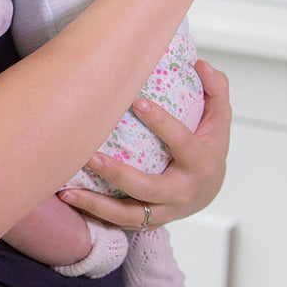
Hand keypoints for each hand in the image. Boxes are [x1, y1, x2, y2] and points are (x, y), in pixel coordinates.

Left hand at [58, 60, 230, 228]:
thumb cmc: (207, 148)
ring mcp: (164, 211)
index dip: (162, 122)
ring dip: (97, 204)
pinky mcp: (147, 221)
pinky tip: (68, 199)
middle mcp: (182, 192)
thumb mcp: (219, 119)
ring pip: (129, 214)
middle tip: (90, 155)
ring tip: (67, 190)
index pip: (182, 142)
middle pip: (149, 187)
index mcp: (200, 162)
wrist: (206, 192)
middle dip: (119, 174)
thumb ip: (215, 89)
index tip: (137, 101)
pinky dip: (94, 213)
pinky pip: (119, 222)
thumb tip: (201, 64)